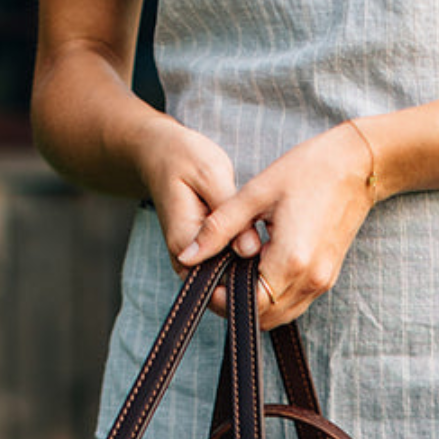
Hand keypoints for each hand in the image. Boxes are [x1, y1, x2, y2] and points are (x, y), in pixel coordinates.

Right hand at [134, 114, 263, 274]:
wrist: (160, 155)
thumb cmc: (185, 159)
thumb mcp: (211, 175)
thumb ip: (230, 213)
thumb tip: (250, 249)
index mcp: (185, 243)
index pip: (221, 277)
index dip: (250, 271)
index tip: (274, 252)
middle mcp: (185, 260)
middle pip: (224, 283)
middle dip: (253, 270)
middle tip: (277, 244)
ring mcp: (192, 260)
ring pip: (227, 278)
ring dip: (250, 264)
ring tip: (271, 239)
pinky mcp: (202, 255)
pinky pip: (226, 266)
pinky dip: (244, 257)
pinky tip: (259, 237)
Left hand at [175, 123, 378, 326]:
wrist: (358, 164)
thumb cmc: (308, 170)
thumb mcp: (254, 194)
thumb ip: (218, 229)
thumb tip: (186, 256)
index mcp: (290, 259)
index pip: (249, 304)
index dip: (223, 300)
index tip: (208, 281)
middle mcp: (310, 279)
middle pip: (264, 318)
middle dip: (236, 306)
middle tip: (217, 279)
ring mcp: (322, 282)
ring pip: (279, 316)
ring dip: (255, 305)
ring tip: (237, 273)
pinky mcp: (327, 278)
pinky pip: (294, 303)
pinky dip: (273, 297)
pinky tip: (260, 269)